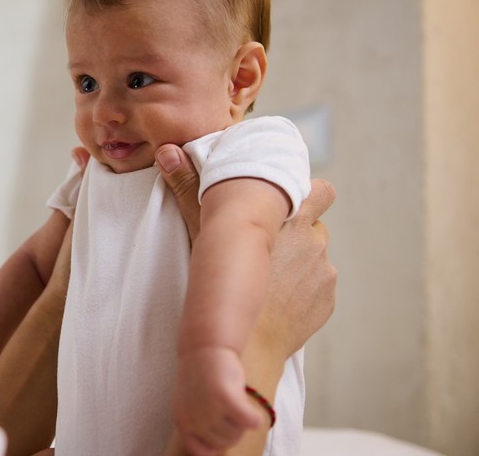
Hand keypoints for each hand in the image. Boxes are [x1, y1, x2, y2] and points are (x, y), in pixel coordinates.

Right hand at [155, 144, 335, 356]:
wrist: (248, 342)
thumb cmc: (224, 282)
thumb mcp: (202, 230)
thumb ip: (188, 186)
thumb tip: (168, 151)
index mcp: (291, 215)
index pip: (321, 189)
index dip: (304, 194)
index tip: (284, 202)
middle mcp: (314, 238)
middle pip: (317, 221)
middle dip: (300, 226)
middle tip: (273, 240)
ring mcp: (323, 270)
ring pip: (315, 255)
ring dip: (299, 259)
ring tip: (270, 274)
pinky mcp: (326, 298)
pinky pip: (317, 285)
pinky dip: (302, 288)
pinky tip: (277, 297)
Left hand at [172, 346, 260, 453]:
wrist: (204, 346)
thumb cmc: (202, 375)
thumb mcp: (192, 403)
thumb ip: (199, 425)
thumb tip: (216, 452)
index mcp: (182, 421)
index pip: (201, 451)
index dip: (216, 447)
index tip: (224, 437)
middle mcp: (192, 418)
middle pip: (226, 442)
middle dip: (233, 429)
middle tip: (231, 408)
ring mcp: (208, 409)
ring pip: (238, 432)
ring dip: (242, 419)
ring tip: (234, 399)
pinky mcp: (225, 398)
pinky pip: (249, 422)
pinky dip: (254, 418)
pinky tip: (252, 410)